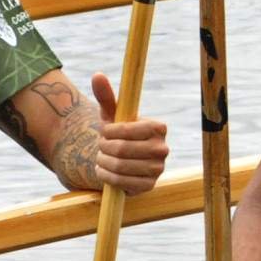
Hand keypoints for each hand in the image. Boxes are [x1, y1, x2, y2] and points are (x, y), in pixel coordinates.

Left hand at [90, 73, 169, 193]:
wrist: (121, 160)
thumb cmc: (117, 134)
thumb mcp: (111, 115)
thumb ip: (106, 96)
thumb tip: (97, 75)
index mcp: (159, 127)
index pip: (129, 129)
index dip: (110, 131)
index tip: (104, 131)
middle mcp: (163, 148)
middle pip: (123, 149)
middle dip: (104, 148)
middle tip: (100, 146)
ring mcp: (158, 169)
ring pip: (120, 166)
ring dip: (103, 162)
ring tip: (101, 158)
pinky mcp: (150, 185)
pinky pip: (122, 182)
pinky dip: (107, 176)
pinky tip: (105, 171)